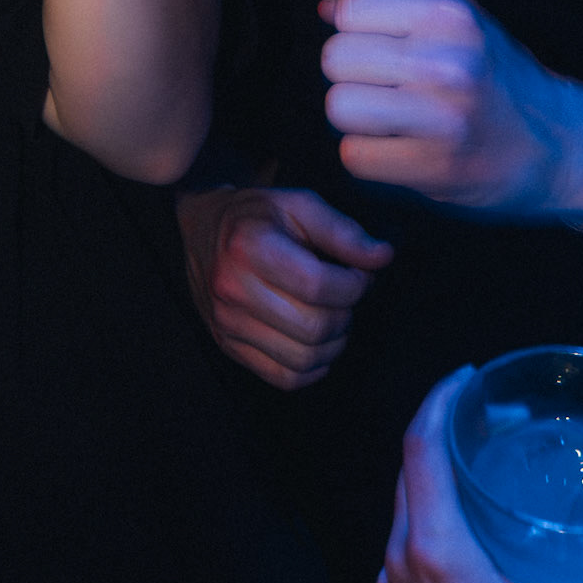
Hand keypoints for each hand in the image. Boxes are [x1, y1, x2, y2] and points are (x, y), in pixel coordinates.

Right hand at [177, 184, 392, 388]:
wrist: (200, 230)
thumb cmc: (256, 216)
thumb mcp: (298, 205)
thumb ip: (342, 230)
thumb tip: (382, 257)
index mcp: (248, 246)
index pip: (319, 285)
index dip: (354, 284)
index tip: (357, 273)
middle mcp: (232, 287)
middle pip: (315, 327)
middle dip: (344, 313)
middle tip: (343, 294)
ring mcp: (226, 321)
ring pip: (304, 358)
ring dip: (332, 342)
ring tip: (330, 315)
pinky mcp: (227, 343)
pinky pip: (285, 377)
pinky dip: (312, 367)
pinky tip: (314, 340)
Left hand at [320, 0, 582, 216]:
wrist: (558, 144)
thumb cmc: (494, 74)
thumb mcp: (456, 17)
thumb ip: (390, 0)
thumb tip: (325, 7)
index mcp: (448, 14)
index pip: (350, 9)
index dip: (354, 30)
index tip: (379, 46)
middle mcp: (446, 62)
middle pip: (335, 59)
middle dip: (351, 75)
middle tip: (385, 87)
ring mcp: (441, 117)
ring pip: (337, 107)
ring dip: (355, 118)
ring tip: (389, 118)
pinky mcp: (434, 167)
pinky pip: (354, 156)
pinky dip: (369, 156)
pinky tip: (399, 148)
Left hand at [380, 367, 582, 582]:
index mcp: (439, 556)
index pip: (420, 450)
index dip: (438, 401)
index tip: (468, 376)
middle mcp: (403, 563)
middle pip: (409, 469)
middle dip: (442, 425)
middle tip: (486, 404)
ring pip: (404, 503)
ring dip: (433, 466)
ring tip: (479, 446)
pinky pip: (405, 536)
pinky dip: (431, 505)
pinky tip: (468, 511)